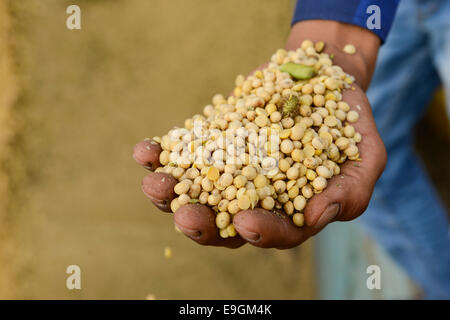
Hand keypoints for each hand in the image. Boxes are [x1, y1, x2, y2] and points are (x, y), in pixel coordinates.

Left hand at [133, 20, 386, 248]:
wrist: (322, 79)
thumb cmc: (349, 124)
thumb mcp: (366, 158)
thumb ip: (349, 193)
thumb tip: (320, 215)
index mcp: (290, 210)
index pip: (273, 232)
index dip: (260, 232)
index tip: (244, 223)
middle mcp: (253, 197)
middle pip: (222, 221)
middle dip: (201, 221)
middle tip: (184, 214)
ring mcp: (228, 171)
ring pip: (194, 191)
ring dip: (170, 192)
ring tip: (154, 183)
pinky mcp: (211, 144)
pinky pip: (182, 153)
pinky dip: (162, 154)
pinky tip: (147, 152)